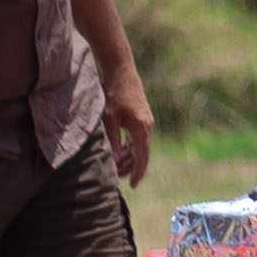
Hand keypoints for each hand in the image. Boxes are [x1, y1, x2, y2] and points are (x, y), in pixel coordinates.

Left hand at [101, 73, 154, 187]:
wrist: (121, 72)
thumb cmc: (113, 94)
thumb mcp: (109, 119)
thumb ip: (112, 140)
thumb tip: (115, 160)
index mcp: (141, 128)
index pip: (142, 157)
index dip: (138, 172)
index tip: (133, 185)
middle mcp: (147, 127)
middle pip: (141, 154)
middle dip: (130, 166)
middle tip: (116, 175)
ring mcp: (146, 122)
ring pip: (139, 146)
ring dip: (129, 156)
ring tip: (115, 164)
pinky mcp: (141, 117)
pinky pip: (138, 138)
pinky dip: (130, 146)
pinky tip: (119, 150)